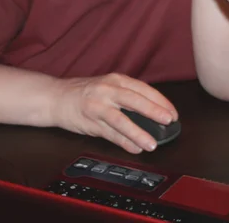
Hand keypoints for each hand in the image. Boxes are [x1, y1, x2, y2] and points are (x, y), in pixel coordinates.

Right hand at [51, 73, 178, 152]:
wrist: (56, 97)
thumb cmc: (87, 93)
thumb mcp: (109, 86)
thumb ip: (129, 96)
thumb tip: (155, 111)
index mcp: (116, 80)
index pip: (143, 89)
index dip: (160, 101)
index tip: (172, 113)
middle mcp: (107, 90)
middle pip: (133, 100)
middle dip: (153, 111)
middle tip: (168, 121)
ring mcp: (97, 106)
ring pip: (121, 120)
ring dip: (138, 132)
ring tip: (152, 143)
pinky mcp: (90, 122)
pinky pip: (109, 134)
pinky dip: (124, 142)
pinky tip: (135, 148)